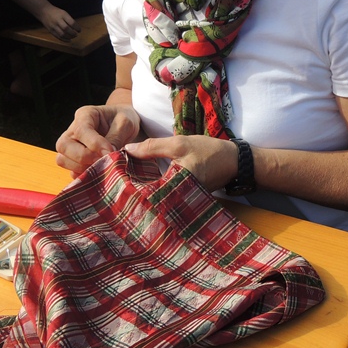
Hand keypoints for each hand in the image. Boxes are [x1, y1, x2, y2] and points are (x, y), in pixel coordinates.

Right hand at [38, 6, 80, 40]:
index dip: (77, 28)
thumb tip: (76, 28)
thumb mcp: (64, 12)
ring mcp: (53, 26)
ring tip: (73, 37)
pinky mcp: (50, 31)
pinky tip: (69, 40)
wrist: (44, 11)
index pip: (71, 22)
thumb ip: (69, 20)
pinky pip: (58, 37)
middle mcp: (57, 20)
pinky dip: (64, 40)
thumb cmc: (56, 12)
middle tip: (76, 34)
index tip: (79, 30)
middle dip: (73, 33)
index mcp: (62, 15)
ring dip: (69, 37)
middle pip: (66, 29)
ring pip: (62, 34)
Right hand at [55, 104, 140, 175]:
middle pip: (63, 145)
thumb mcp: (125, 124)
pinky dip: (83, 175)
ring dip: (81, 167)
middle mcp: (72, 130)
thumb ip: (116, 138)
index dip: (94, 144)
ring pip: (62, 159)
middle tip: (103, 160)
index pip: (81, 130)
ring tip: (102, 167)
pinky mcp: (74, 160)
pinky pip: (71, 171)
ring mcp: (71, 146)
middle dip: (83, 156)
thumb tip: (107, 155)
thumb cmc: (123, 121)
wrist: (125, 125)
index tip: (110, 151)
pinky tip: (98, 173)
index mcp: (85, 115)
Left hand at [124, 135, 238, 190]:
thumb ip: (152, 147)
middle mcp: (177, 201)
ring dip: (142, 189)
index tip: (113, 176)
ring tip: (124, 180)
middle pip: (147, 198)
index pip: (143, 191)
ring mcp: (181, 203)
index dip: (127, 184)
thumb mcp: (179, 144)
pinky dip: (154, 189)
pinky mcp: (183, 201)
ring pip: (155, 198)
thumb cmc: (208, 151)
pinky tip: (143, 181)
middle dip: (132, 189)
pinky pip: (164, 196)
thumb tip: (127, 149)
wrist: (234, 162)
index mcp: (174, 188)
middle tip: (115, 180)